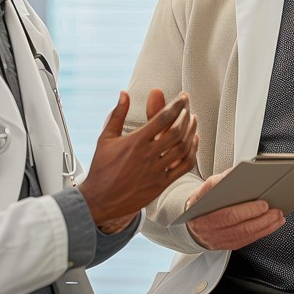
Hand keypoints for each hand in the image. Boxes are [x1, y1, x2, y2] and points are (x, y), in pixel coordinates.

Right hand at [78, 89, 198, 227]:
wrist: (100, 200)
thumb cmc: (101, 168)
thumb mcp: (106, 138)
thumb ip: (117, 114)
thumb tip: (124, 93)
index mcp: (135, 141)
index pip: (162, 118)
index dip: (176, 105)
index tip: (183, 97)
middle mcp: (148, 155)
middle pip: (176, 131)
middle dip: (186, 115)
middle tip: (188, 106)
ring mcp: (156, 171)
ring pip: (183, 148)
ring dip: (191, 131)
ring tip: (193, 120)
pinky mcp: (161, 184)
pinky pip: (184, 166)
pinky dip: (192, 152)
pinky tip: (192, 141)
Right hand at [185, 171, 284, 249]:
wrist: (189, 222)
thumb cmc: (200, 203)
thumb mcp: (203, 190)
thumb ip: (218, 182)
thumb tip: (233, 173)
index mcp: (202, 215)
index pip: (228, 215)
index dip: (247, 211)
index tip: (263, 203)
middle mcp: (209, 230)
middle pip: (240, 227)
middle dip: (261, 219)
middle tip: (275, 210)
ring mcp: (218, 240)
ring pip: (246, 236)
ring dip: (265, 226)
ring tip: (278, 216)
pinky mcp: (227, 245)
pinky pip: (247, 241)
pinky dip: (262, 232)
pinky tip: (272, 224)